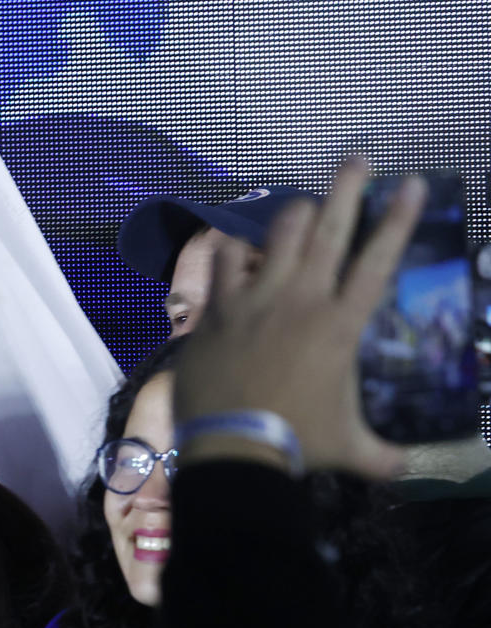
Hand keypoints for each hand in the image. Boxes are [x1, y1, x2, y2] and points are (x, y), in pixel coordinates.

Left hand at [175, 159, 420, 478]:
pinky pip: (223, 264)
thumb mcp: (349, 447)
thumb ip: (379, 452)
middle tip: (357, 158)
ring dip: (293, 213)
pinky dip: (231, 247)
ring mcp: (255, 300)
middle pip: (329, 230)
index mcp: (341, 325)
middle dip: (346, 189)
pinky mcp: (216, 311)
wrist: (233, 447)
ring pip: (277, 236)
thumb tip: (403, 469)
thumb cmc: (297, 444)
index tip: (411, 183)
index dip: (398, 219)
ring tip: (303, 201)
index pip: (378, 260)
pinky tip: (234, 235)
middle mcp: (301, 300)